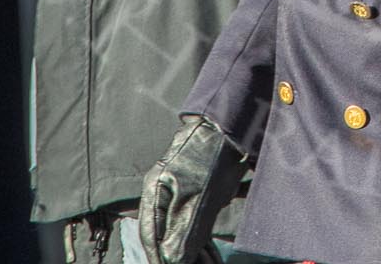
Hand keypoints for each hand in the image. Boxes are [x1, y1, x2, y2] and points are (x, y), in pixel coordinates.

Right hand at [137, 113, 242, 263]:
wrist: (231, 130)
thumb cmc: (210, 158)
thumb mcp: (196, 199)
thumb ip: (182, 232)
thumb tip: (173, 260)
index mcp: (155, 193)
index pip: (150, 235)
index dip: (156, 257)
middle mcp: (164, 197)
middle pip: (166, 238)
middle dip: (177, 258)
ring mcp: (182, 197)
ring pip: (183, 235)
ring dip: (194, 254)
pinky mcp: (199, 198)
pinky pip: (197, 227)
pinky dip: (204, 244)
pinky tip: (212, 258)